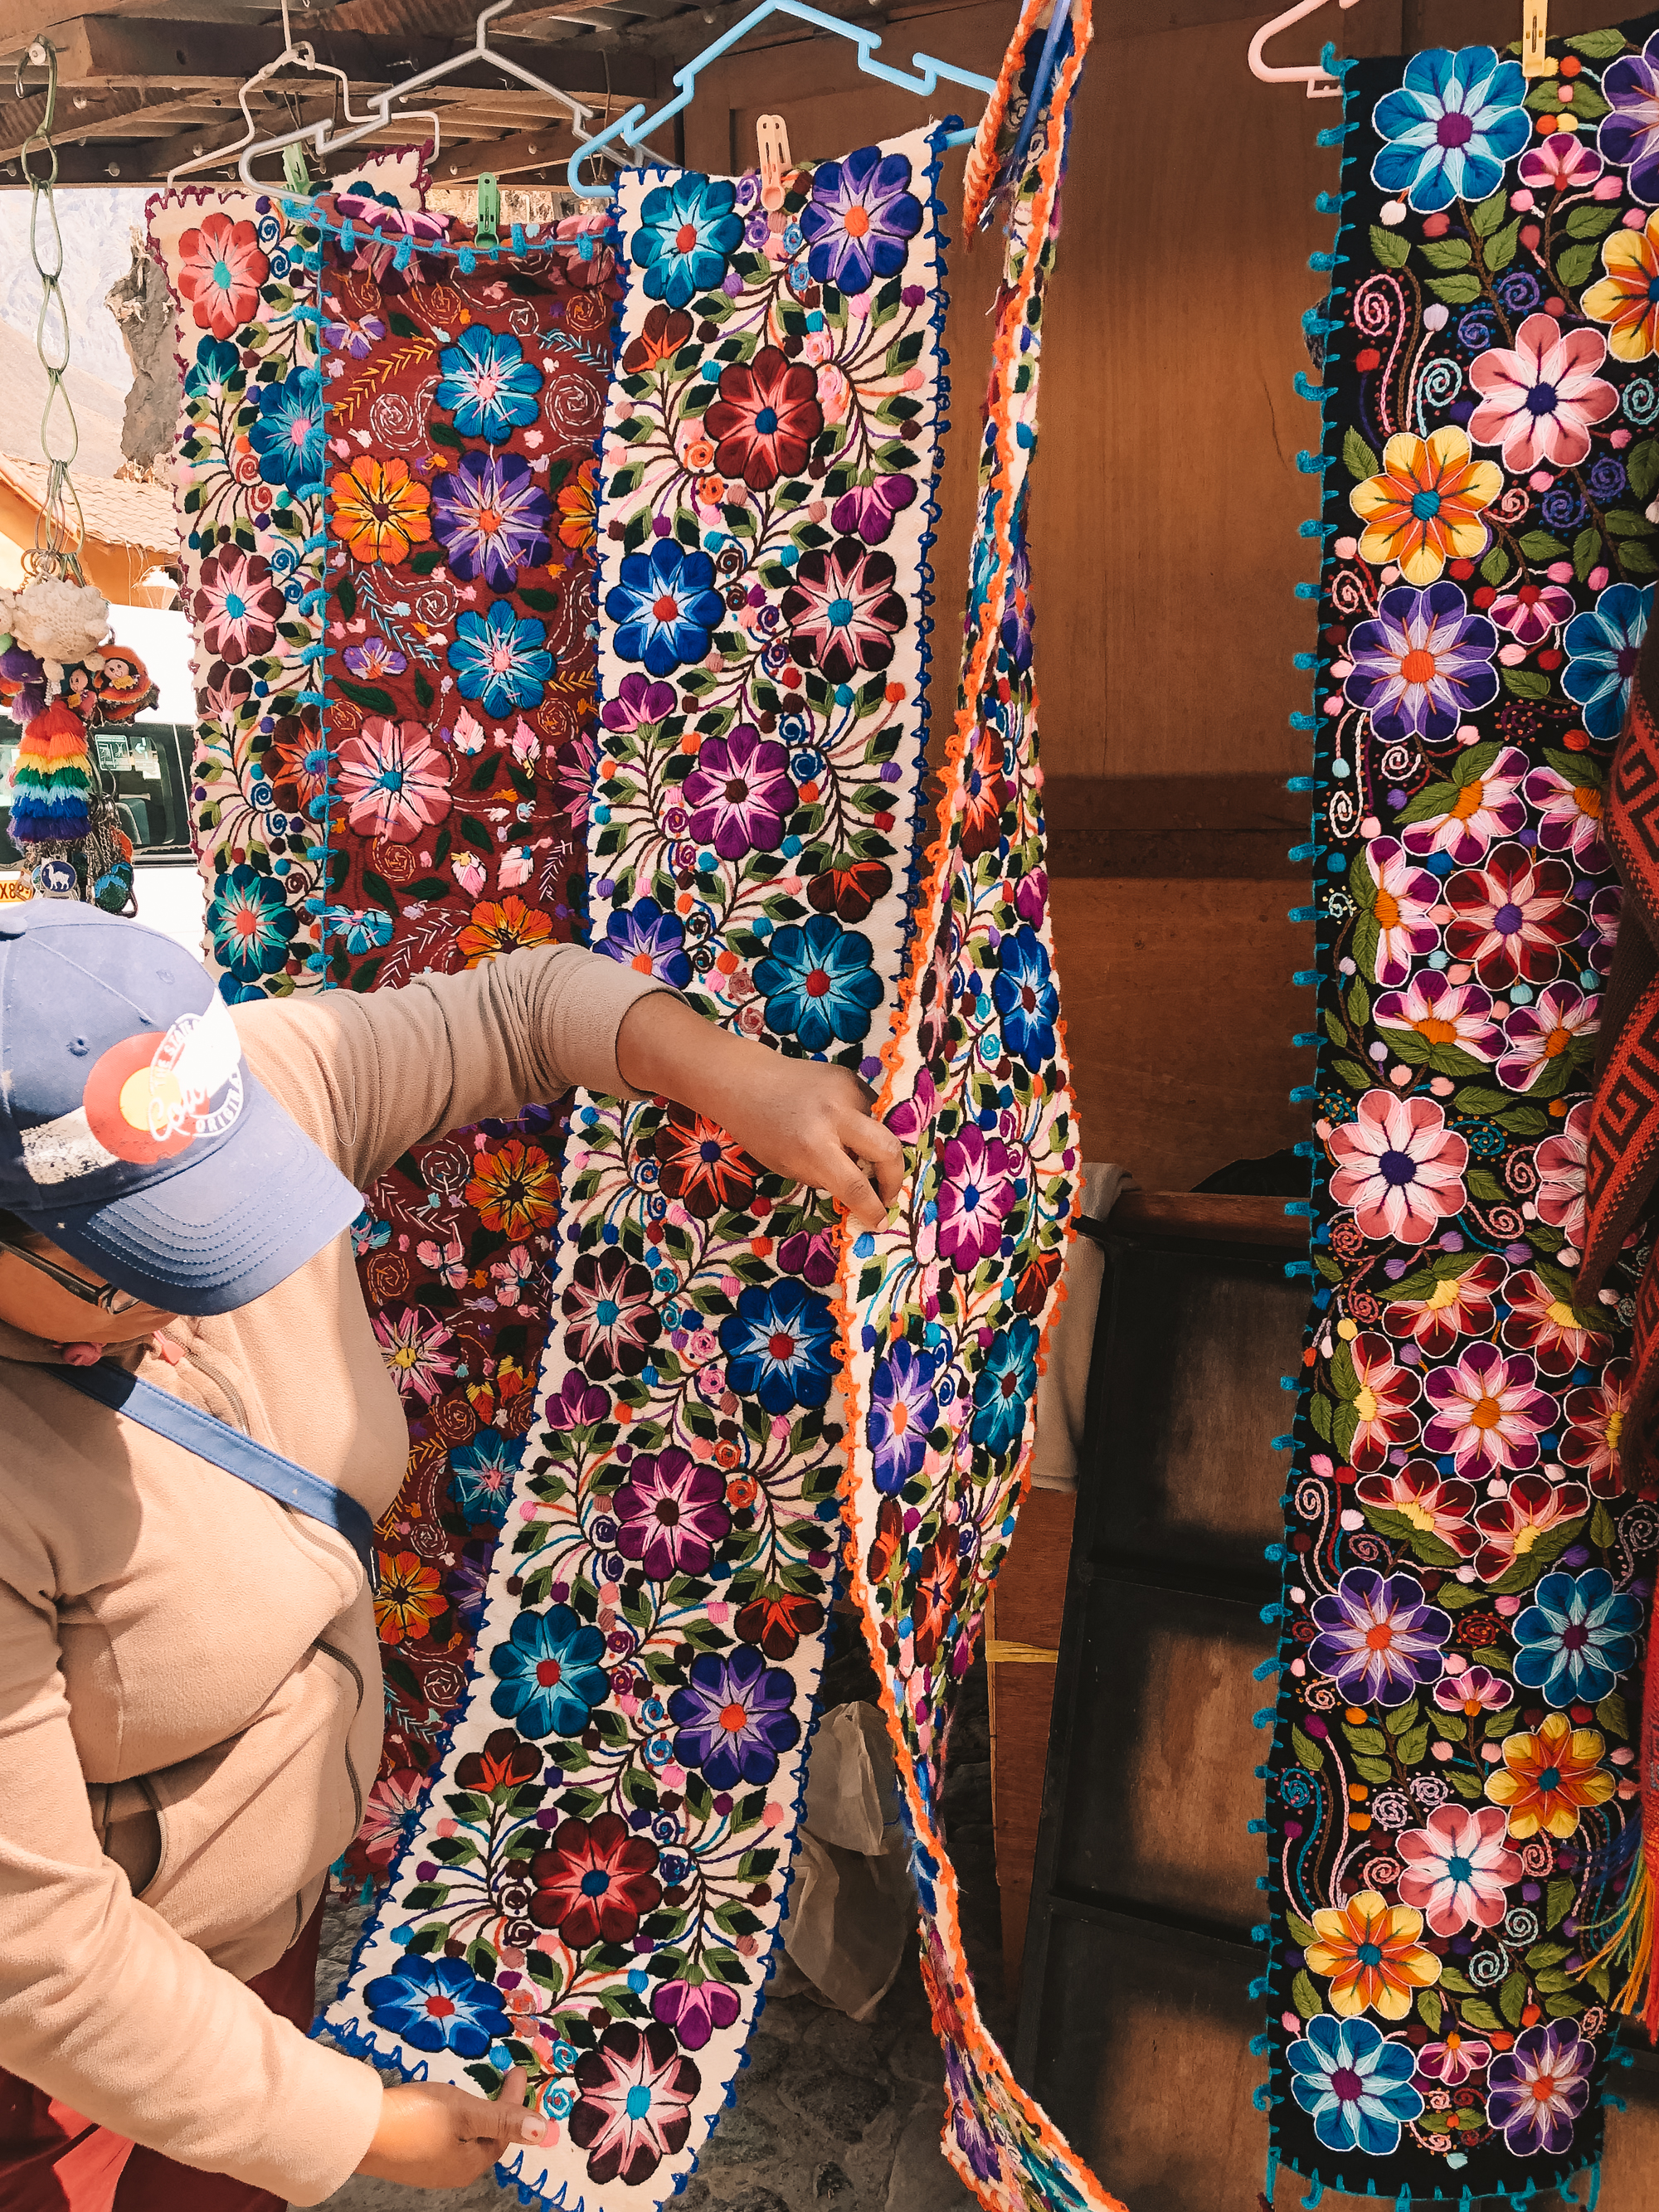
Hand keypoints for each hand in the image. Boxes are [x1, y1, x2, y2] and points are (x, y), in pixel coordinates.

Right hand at [355, 2065, 545, 2188]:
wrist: (360, 2131)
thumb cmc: (417, 2118)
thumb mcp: (466, 2112)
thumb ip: (504, 2119)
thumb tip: (544, 2131)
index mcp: (470, 2164)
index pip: (505, 2133)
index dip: (515, 2102)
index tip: (517, 2070)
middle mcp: (452, 2172)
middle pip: (486, 2138)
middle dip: (499, 2109)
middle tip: (505, 2076)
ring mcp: (429, 2167)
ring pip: (465, 2138)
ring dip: (477, 2114)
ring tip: (479, 2089)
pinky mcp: (410, 2158)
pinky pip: (444, 2139)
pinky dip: (455, 2120)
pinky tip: (446, 2107)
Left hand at [617, 995, 904, 1231]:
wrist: (746, 1081)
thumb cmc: (760, 1131)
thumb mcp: (788, 1166)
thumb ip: (826, 1179)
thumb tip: (863, 1193)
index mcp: (812, 1146)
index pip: (856, 1186)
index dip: (873, 1208)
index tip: (880, 1221)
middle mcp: (835, 1116)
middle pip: (888, 1151)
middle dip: (894, 1179)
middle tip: (887, 1194)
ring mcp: (846, 1091)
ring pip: (883, 1128)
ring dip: (877, 1150)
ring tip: (858, 1157)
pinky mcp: (850, 1077)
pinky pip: (872, 1110)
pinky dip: (867, 1126)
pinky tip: (847, 1130)